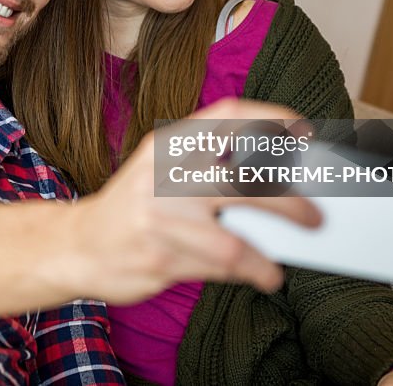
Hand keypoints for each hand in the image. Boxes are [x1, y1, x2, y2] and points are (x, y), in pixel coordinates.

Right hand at [67, 98, 321, 304]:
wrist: (77, 245)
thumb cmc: (132, 208)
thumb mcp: (158, 169)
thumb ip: (206, 165)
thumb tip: (279, 178)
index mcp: (167, 145)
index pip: (227, 117)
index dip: (270, 118)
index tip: (303, 130)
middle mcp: (164, 176)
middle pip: (244, 182)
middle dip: (290, 203)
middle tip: (315, 216)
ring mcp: (161, 218)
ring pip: (235, 239)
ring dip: (270, 253)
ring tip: (281, 262)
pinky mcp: (161, 257)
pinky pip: (220, 268)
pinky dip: (251, 272)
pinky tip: (262, 274)